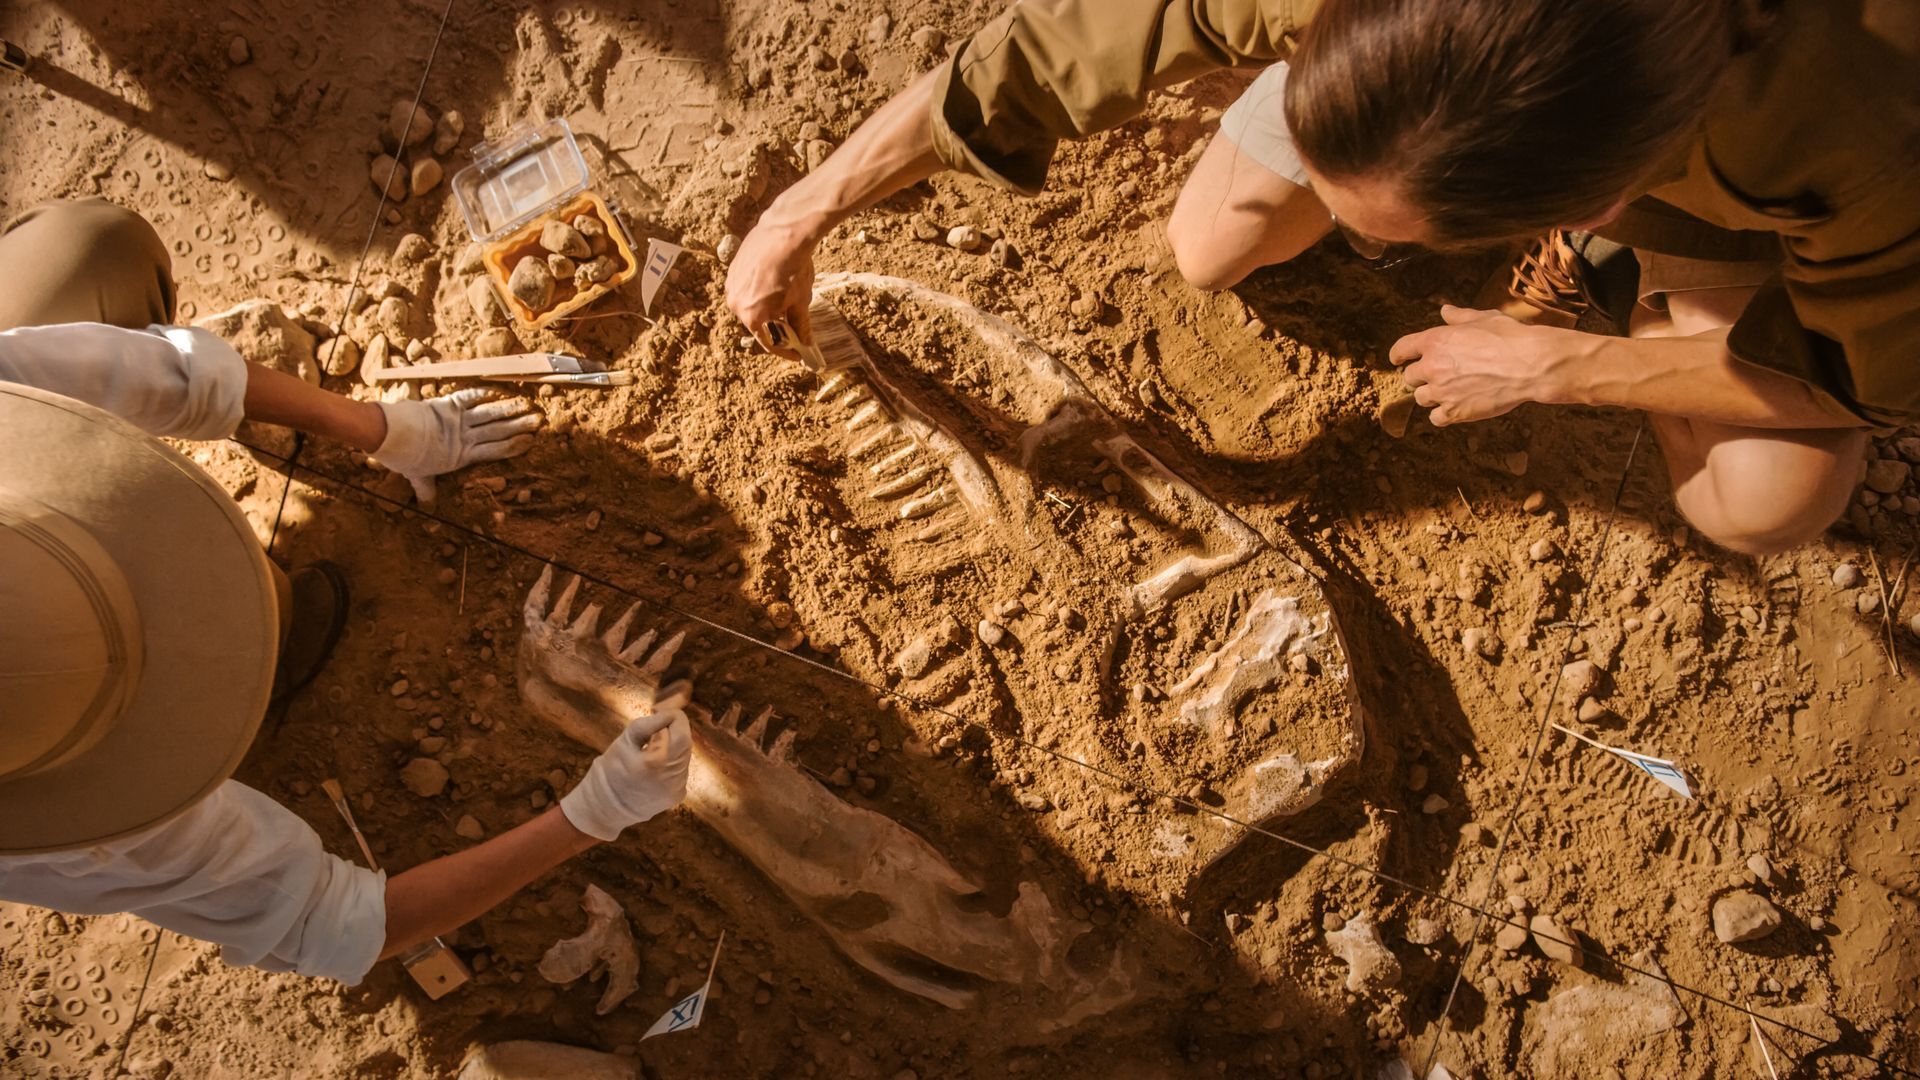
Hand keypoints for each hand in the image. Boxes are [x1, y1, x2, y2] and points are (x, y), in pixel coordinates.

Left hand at [374, 389, 540, 504]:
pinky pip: (470, 397)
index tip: (531, 441)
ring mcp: (458, 420)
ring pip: (490, 413)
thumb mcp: (417, 476)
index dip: (514, 445)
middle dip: (520, 425)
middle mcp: (465, 437)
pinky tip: (498, 391)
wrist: (391, 434)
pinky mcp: (447, 404)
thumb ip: (425, 489)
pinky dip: (483, 393)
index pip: (495, 451)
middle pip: (498, 431)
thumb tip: (426, 506)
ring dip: (509, 408)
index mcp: (461, 456)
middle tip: (539, 420)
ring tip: (527, 404)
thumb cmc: (404, 458)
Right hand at [558, 709, 692, 840]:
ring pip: (684, 757)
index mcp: (656, 760)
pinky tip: (654, 769)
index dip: (671, 717)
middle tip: (657, 730)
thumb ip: (647, 725)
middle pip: (685, 741)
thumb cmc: (610, 771)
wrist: (605, 808)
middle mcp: (671, 776)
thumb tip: (666, 713)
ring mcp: (677, 788)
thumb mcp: (623, 742)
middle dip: (674, 731)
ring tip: (652, 751)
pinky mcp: (677, 796)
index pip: (680, 727)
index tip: (657, 715)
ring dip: (673, 748)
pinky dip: (671, 764)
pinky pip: (680, 771)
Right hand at [725, 217, 815, 359]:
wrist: (784, 233)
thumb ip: (800, 325)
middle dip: (776, 327)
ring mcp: (731, 284)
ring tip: (786, 300)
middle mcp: (735, 303)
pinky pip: (746, 288)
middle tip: (793, 325)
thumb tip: (804, 341)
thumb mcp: (800, 302)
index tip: (796, 353)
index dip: (785, 350)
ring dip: (767, 307)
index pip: (768, 343)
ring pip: (750, 305)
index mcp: (751, 317)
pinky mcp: (733, 269)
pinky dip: (759, 291)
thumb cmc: (793, 269)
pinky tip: (775, 283)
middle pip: (758, 323)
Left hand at [1390, 305, 1577, 425]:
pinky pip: (1436, 418)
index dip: (1398, 355)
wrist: (1529, 365)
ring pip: (1421, 398)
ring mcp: (1442, 391)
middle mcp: (1432, 366)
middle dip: (1421, 376)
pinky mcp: (1455, 411)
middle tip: (1437, 376)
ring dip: (1431, 395)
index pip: (1402, 349)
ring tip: (1450, 391)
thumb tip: (1445, 310)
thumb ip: (1460, 316)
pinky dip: (1443, 414)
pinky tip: (1455, 408)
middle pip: (1410, 377)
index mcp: (1435, 341)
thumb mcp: (1484, 318)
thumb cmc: (1510, 337)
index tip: (1397, 360)